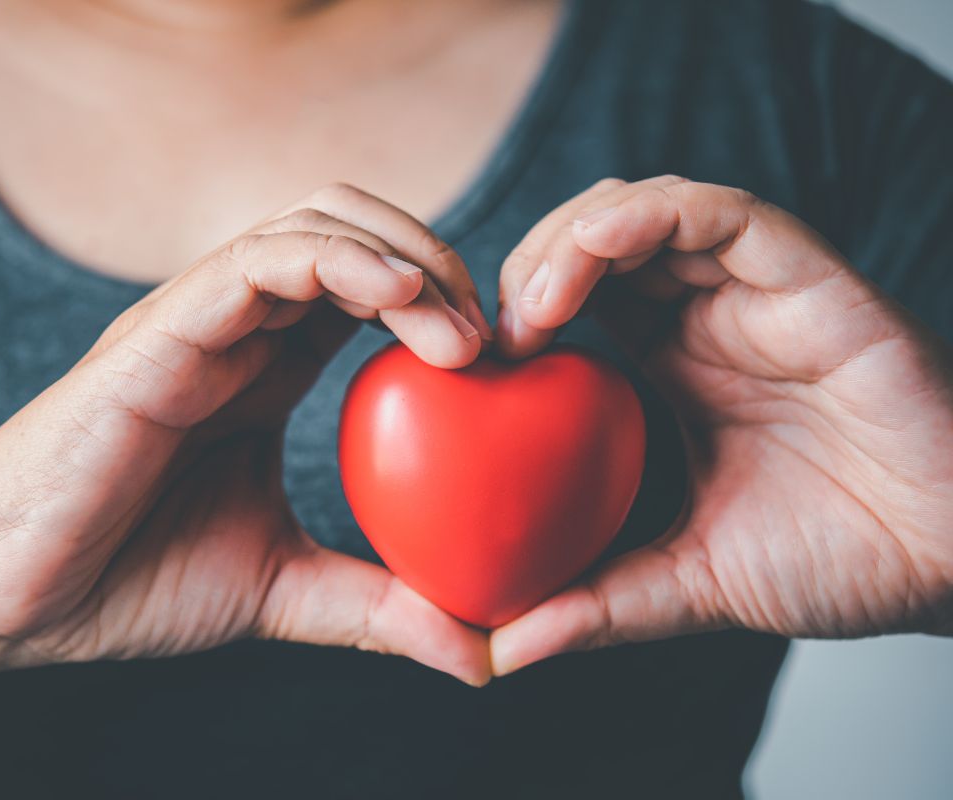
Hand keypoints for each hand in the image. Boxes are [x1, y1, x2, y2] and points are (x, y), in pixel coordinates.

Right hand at [0, 184, 491, 684]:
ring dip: (403, 253)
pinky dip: (336, 260)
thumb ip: (377, 606)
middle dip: (439, 262)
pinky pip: (254, 262)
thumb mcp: (281, 587)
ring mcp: (194, 321)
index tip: (506, 363)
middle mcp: (235, 328)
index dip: (445, 301)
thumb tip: (481, 652)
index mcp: (266, 367)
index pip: (370, 286)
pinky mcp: (155, 335)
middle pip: (353, 229)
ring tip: (460, 331)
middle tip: (495, 339)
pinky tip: (396, 295)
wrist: (10, 598)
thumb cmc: (131, 578)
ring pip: (311, 222)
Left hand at [490, 176, 952, 674]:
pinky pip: (720, 211)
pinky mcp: (805, 275)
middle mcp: (705, 314)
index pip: (569, 298)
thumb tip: (499, 653)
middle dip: (526, 265)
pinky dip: (645, 218)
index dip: (508, 312)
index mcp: (670, 363)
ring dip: (569, 239)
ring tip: (532, 308)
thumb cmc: (837, 559)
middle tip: (492, 334)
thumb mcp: (686, 583)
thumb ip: (597, 605)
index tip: (465, 368)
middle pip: (590, 240)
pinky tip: (591, 255)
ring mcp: (753, 289)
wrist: (951, 559)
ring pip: (640, 208)